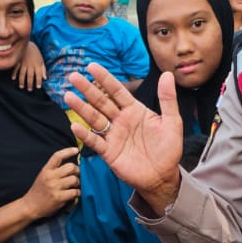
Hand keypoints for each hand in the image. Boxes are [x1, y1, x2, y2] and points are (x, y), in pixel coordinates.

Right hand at [15, 46, 45, 90]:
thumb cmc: (35, 51)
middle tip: (30, 90)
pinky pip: (15, 68)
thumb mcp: (41, 59)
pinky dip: (14, 73)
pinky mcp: (18, 60)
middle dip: (30, 83)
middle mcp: (30, 65)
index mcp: (37, 64)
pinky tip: (13, 78)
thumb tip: (45, 78)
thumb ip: (43, 69)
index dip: (39, 81)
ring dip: (22, 81)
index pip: (38, 74)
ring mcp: (23, 63)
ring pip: (22, 74)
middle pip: (30, 76)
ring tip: (22, 87)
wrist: (26, 42)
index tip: (38, 87)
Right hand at [22, 148, 80, 218]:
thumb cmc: (39, 191)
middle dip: (78, 171)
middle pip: (71, 167)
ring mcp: (54, 187)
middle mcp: (50, 177)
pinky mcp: (59, 197)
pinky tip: (75, 194)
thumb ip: (54, 170)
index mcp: (46, 170)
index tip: (76, 150)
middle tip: (77, 175)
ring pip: (75, 179)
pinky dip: (78, 193)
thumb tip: (72, 167)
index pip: (57, 156)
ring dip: (78, 183)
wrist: (30, 206)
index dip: (68, 151)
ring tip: (75, 186)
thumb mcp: (43, 176)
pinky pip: (75, 192)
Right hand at [64, 66, 183, 211]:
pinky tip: (75, 125)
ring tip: (69, 96)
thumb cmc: (168, 149)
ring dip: (81, 107)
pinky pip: (95, 141)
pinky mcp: (109, 152)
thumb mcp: (172, 122)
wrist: (163, 176)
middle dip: (87, 89)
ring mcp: (113, 136)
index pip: (117, 91)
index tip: (92, 66)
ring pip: (94, 118)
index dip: (105, 78)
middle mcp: (121, 120)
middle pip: (101, 101)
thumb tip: (167, 74)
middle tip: (73, 76)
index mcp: (134, 110)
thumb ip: (167, 99)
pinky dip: (85, 134)